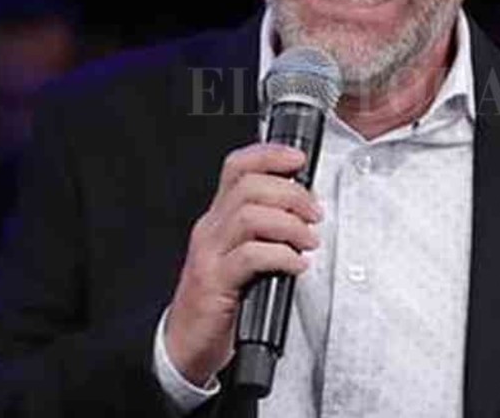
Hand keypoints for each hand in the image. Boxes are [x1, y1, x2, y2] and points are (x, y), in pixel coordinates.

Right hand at [164, 143, 321, 386]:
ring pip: (249, 216)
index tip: (299, 159)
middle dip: (291, 193)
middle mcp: (210, 229)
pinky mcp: (214, 282)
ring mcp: (209, 254)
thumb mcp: (242, 255)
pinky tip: (296, 265)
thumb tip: (305, 211)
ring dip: (289, 224)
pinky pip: (250, 256)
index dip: (269, 155)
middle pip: (248, 187)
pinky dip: (280, 256)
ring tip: (308, 240)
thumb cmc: (220, 299)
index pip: (237, 167)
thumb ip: (266, 231)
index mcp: (218, 218)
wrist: (185, 343)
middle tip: (314, 214)